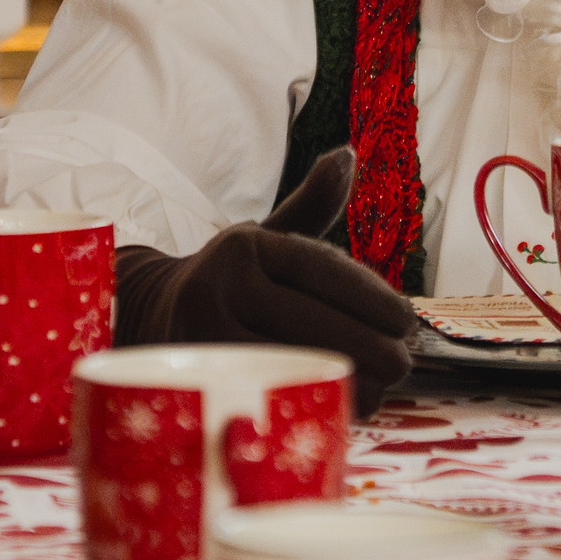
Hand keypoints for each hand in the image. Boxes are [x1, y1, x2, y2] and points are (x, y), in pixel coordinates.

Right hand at [112, 149, 416, 411]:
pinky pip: (266, 393)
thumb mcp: (266, 239)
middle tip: (403, 362)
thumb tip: (346, 155)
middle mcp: (219, 285)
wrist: (155, 317)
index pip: (316, 266)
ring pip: (289, 360)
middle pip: (307, 320)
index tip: (406, 318)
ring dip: (345, 378)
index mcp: (244, 247)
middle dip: (365, 344)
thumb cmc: (232, 281)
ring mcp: (202, 335)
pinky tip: (344, 405)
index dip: (367, 293)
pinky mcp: (199, 380)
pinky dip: (310, 401)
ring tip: (383, 388)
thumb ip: (310, 206)